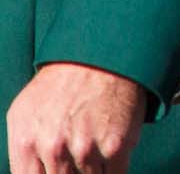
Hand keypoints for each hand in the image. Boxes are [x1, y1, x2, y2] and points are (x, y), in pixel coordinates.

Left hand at [6, 62, 145, 173]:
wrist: (103, 56)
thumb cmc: (62, 85)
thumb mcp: (24, 115)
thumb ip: (23, 154)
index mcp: (26, 143)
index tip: (56, 169)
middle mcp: (54, 149)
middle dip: (68, 173)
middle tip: (75, 160)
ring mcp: (86, 149)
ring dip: (90, 171)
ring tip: (92, 150)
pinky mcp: (117, 146)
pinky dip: (111, 170)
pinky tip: (108, 155)